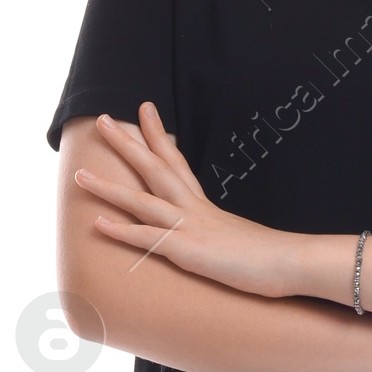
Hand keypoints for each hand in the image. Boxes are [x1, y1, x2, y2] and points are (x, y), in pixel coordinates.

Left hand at [79, 104, 298, 296]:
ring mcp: (190, 228)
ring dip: (108, 187)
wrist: (292, 262)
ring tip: (79, 174)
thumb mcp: (241, 239)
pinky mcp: (189, 252)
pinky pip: (148, 239)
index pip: (177, 162)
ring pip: (141, 201)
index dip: (159, 136)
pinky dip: (121, 231)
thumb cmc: (273, 257)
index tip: (144, 108)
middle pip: (154, 168)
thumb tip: (220, 237)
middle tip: (101, 120)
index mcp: (206, 206)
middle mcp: (194, 210)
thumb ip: (224, 234)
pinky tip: (97, 223)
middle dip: (126, 144)